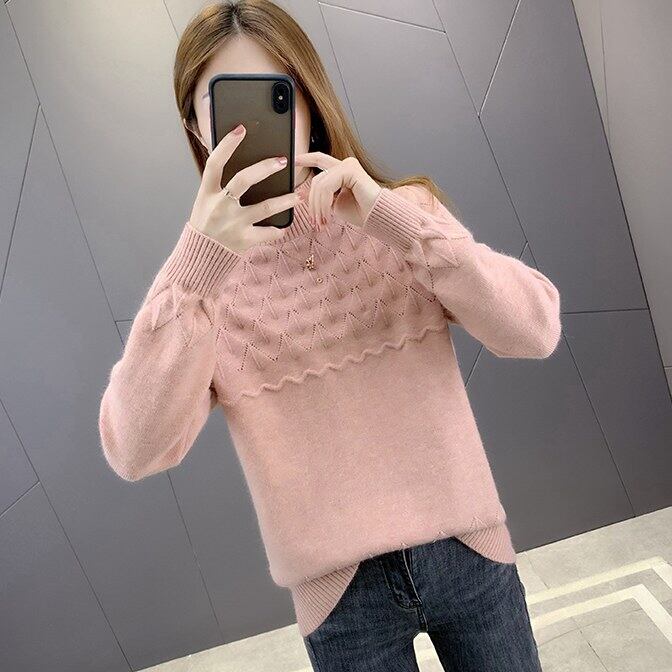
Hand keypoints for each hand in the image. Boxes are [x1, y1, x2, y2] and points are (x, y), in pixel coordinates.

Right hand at [189, 123, 301, 253]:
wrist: (200, 257)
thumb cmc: (207, 223)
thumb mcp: (206, 201)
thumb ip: (221, 185)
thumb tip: (244, 160)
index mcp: (207, 193)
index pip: (215, 163)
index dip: (227, 145)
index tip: (241, 129)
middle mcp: (219, 206)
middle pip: (243, 180)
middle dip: (264, 168)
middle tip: (282, 161)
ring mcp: (232, 224)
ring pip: (264, 208)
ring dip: (284, 201)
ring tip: (297, 196)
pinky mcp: (243, 240)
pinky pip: (267, 233)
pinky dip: (277, 230)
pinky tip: (285, 226)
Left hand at [294, 153, 381, 228]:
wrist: (376, 217)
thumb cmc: (360, 212)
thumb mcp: (334, 203)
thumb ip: (322, 196)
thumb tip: (303, 195)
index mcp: (341, 170)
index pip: (320, 160)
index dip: (305, 159)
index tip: (293, 161)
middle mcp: (345, 164)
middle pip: (316, 180)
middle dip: (312, 204)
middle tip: (315, 223)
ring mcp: (348, 165)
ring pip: (320, 184)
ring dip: (318, 207)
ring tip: (323, 223)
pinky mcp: (350, 169)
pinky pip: (327, 186)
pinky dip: (325, 203)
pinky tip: (329, 215)